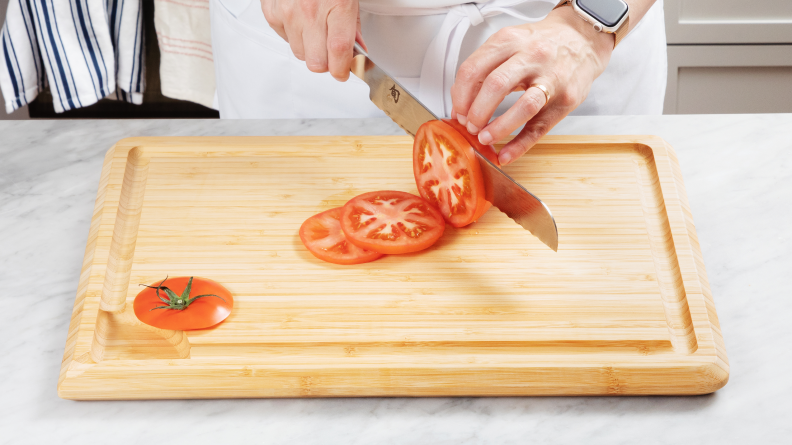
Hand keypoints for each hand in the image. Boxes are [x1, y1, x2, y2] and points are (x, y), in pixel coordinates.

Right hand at [260, 0, 364, 80]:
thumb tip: (357, 53)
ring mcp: (289, 13)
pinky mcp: (272, 12)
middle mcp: (310, 11)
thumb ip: (353, 28)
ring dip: (309, 48)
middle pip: (316, 62)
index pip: (338, 52)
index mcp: (337, 7)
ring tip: (314, 29)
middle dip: (325, 62)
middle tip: (330, 52)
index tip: (343, 73)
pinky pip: (284, 39)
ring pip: (299, 54)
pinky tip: (300, 20)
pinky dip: (292, 35)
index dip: (341, 70)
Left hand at [450, 6, 613, 164]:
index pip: (473, 69)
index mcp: (510, 41)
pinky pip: (540, 127)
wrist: (582, 38)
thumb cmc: (541, 44)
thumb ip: (485, 68)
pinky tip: (506, 155)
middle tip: (470, 126)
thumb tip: (461, 101)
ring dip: (498, 128)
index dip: (460, 96)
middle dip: (476, 112)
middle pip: (494, 86)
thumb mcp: (510, 43)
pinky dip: (520, 145)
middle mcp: (531, 56)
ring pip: (522, 106)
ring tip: (485, 138)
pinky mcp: (565, 100)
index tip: (458, 111)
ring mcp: (551, 78)